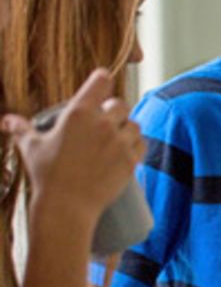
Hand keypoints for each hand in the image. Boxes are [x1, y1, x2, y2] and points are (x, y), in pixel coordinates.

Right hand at [1, 70, 144, 221]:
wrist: (67, 207)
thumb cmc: (46, 175)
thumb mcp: (31, 148)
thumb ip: (21, 130)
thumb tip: (7, 119)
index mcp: (79, 113)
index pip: (101, 81)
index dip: (102, 79)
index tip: (101, 82)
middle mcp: (103, 124)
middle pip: (121, 104)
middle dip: (113, 110)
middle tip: (104, 122)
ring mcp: (120, 142)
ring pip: (134, 124)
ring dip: (127, 128)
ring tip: (115, 138)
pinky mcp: (131, 160)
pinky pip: (142, 144)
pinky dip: (137, 145)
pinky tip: (129, 149)